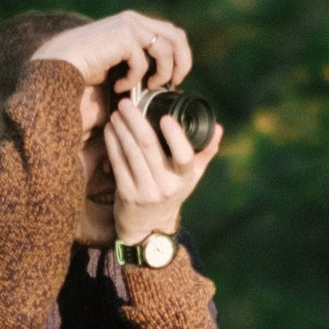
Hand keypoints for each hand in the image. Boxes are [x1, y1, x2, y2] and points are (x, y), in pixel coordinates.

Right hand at [31, 9, 191, 111]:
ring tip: (148, 87)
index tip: (175, 78)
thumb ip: (140, 61)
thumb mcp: (120, 63)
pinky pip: (143, 62)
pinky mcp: (123, 36)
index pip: (171, 32)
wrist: (60, 65)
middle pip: (177, 36)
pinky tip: (119, 86)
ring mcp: (129, 25)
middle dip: (182, 62)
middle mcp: (134, 20)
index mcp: (135, 24)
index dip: (181, 55)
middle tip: (175, 83)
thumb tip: (168, 78)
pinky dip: (134, 79)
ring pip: (166, 48)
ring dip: (162, 73)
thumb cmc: (86, 70)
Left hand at [102, 87, 222, 243]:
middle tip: (127, 103)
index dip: (174, 136)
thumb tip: (218, 128)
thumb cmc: (172, 192)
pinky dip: (112, 143)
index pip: (183, 156)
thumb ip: (205, 152)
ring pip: (130, 152)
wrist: (149, 226)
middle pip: (148, 146)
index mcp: (184, 177)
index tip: (165, 117)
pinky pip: (118, 163)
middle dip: (135, 120)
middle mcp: (165, 185)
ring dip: (122, 129)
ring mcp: (145, 191)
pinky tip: (110, 129)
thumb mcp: (191, 176)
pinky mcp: (126, 194)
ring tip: (117, 112)